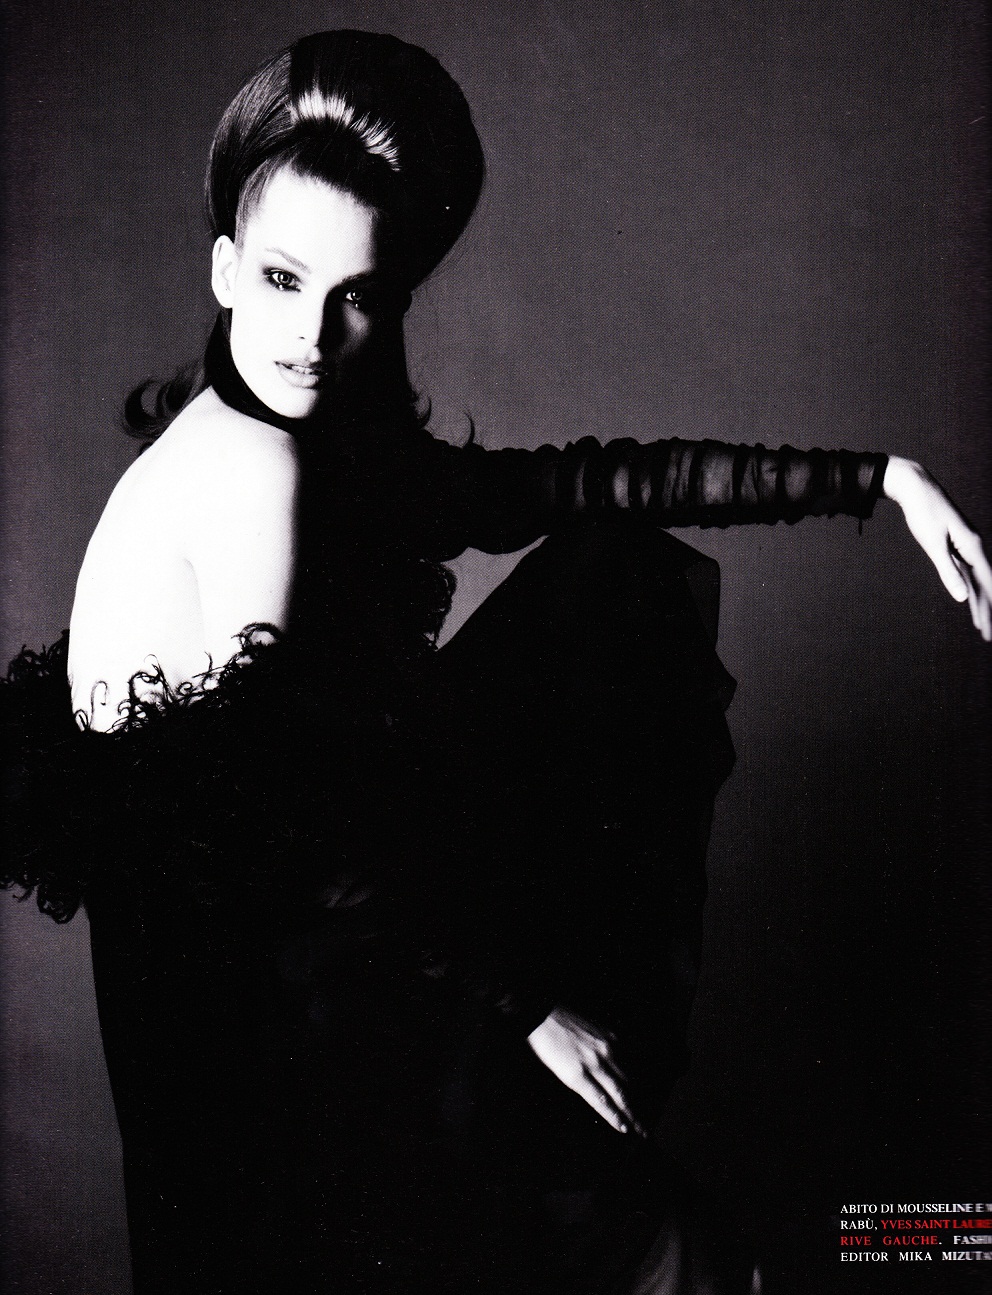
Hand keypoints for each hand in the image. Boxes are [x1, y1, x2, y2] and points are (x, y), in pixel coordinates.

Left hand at [527, 1006, 646, 1135]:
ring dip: (636, 1097)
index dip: (616, 1118)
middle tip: (643, 1129)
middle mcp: (595, 1062)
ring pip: (628, 1078)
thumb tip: (604, 1100)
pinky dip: (632, 1074)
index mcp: (578, 1074)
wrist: (545, 1015)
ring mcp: (605, 1047)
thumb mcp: (561, 1073)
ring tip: (642, 1111)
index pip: (603, 1103)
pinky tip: (636, 1084)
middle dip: (633, 1114)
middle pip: (621, 1094)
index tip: (626, 1130)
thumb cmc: (548, 1047)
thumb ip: (585, 1087)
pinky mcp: (611, 1035)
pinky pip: (627, 1059)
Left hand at [883, 457, 990, 640]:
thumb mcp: (933, 544)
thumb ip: (949, 572)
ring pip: (977, 579)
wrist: (916, 487)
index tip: (988, 630)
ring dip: (979, 602)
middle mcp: (975, 547)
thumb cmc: (923, 513)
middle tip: (986, 635)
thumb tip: (964, 598)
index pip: (987, 585)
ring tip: (979, 624)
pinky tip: (970, 597)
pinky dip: (970, 587)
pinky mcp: (957, 545)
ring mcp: (967, 546)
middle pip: (985, 586)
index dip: (989, 609)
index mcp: (973, 548)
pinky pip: (967, 571)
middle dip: (986, 611)